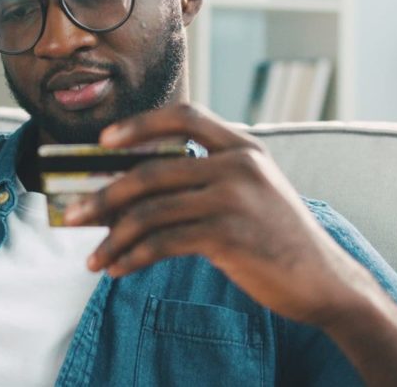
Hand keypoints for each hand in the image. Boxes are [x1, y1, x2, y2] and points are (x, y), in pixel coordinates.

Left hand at [64, 103, 373, 326]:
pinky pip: (163, 243)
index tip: (104, 140)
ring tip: (93, 257)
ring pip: (150, 211)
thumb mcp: (250, 191)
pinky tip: (117, 269)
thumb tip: (132, 186)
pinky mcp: (228, 237)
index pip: (185, 116)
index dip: (140, 124)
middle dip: (104, 195)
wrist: (324, 281)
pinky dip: (132, 258)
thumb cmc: (275, 236)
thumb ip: (205, 177)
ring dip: (112, 237)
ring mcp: (234, 200)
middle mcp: (239, 166)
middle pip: (151, 171)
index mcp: (243, 147)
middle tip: (72, 214)